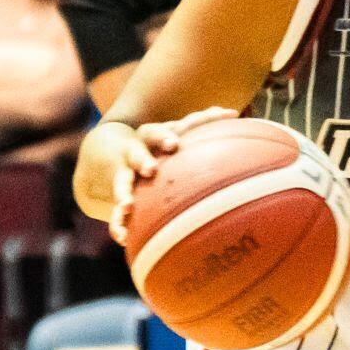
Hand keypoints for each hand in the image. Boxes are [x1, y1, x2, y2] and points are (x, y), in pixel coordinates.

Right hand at [98, 107, 237, 242]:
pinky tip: (122, 237)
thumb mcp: (175, 130)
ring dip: (122, 193)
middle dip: (142, 160)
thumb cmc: (160, 143)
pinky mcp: (120, 195)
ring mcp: (124, 174)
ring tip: (126, 206)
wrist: (116, 153)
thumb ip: (201, 122)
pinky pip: (115, 212)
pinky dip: (118, 224)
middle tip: (150, 169)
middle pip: (135, 154)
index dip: (164, 137)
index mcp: (149, 138)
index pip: (155, 133)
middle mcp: (134, 154)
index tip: (174, 145)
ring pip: (120, 182)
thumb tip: (233, 112)